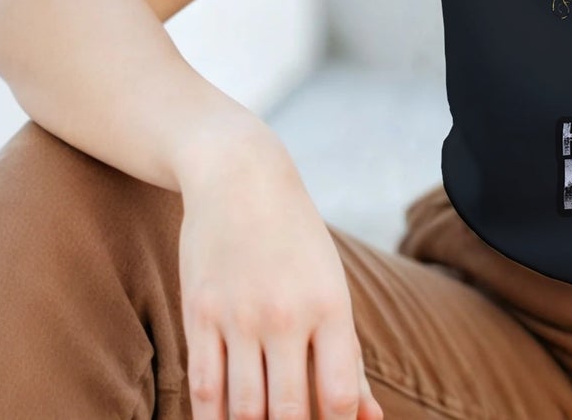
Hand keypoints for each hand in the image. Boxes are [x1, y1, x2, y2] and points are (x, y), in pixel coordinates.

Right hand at [176, 127, 383, 419]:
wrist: (240, 177)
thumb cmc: (297, 241)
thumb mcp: (333, 287)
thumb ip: (349, 357)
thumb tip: (372, 419)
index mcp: (331, 305)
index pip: (339, 395)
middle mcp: (286, 313)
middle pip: (289, 413)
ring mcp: (239, 316)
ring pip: (243, 411)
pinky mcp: (199, 314)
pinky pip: (202, 390)